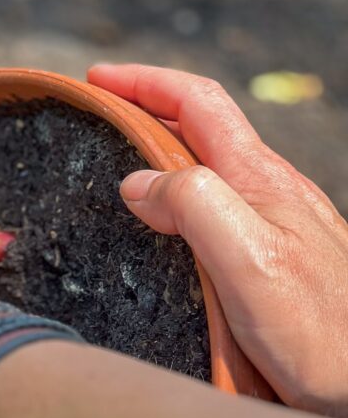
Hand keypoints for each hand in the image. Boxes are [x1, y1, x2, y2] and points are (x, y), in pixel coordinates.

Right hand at [88, 63, 347, 417]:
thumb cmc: (320, 336)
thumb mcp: (250, 263)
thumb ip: (196, 206)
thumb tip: (138, 182)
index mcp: (262, 181)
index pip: (199, 104)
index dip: (145, 84)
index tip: (97, 81)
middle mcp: (271, 195)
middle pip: (202, 131)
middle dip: (147, 112)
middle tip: (98, 119)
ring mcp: (274, 229)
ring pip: (209, 174)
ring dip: (162, 158)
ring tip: (119, 168)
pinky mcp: (271, 264)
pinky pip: (216, 214)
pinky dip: (178, 203)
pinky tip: (163, 232)